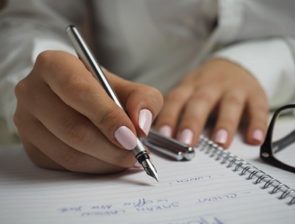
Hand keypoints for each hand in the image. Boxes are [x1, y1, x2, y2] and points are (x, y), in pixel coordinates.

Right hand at [14, 51, 162, 172]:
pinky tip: (109, 160)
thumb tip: (141, 125)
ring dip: (104, 161)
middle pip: (72, 127)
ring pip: (68, 152)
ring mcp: (27, 121)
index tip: (131, 136)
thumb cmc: (106, 92)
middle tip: (135, 153)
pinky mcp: (31, 146)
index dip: (107, 116)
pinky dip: (93, 167)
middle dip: (110, 146)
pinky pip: (64, 165)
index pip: (79, 91)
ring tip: (127, 158)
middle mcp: (33, 91)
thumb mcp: (131, 88)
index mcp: (54, 65)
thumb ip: (144, 100)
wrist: (83, 101)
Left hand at [155, 58, 267, 147]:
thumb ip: (176, 112)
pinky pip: (258, 108)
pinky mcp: (255, 94)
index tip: (163, 136)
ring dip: (225, 123)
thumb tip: (157, 138)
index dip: (169, 117)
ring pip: (229, 104)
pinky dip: (257, 124)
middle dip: (193, 122)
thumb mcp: (188, 93)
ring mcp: (234, 89)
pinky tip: (255, 139)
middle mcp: (211, 86)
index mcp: (190, 87)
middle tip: (186, 142)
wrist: (234, 66)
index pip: (176, 100)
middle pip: (200, 102)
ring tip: (220, 143)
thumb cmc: (205, 88)